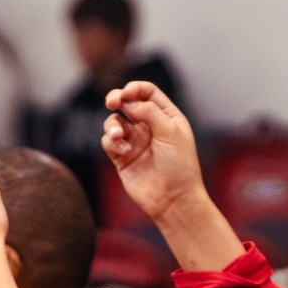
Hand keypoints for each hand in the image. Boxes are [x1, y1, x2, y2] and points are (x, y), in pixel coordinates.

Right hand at [102, 82, 204, 223]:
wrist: (173, 199)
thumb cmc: (179, 166)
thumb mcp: (170, 132)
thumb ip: (148, 111)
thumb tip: (126, 101)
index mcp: (166, 116)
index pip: (146, 92)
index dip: (134, 89)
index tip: (125, 94)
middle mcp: (149, 126)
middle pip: (127, 103)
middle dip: (116, 99)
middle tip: (111, 102)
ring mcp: (134, 141)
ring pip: (114, 122)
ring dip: (112, 124)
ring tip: (118, 135)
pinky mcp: (122, 157)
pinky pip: (109, 141)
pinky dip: (111, 142)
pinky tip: (123, 150)